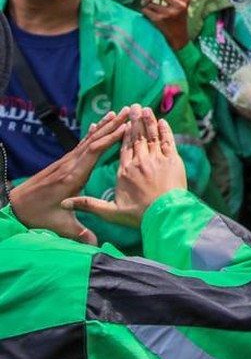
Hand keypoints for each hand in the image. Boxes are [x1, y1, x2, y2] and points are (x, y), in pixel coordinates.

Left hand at [8, 109, 129, 243]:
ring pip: (88, 139)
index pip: (93, 152)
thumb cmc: (38, 216)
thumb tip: (97, 246)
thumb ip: (80, 234)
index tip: (126, 128)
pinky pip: (81, 144)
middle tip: (128, 112)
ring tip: (117, 113)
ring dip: (104, 126)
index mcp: (72, 177)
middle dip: (112, 125)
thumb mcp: (60, 227)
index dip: (110, 139)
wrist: (14, 207)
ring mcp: (66, 162)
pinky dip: (92, 133)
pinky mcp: (63, 163)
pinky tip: (96, 125)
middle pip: (93, 140)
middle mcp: (70, 165)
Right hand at [63, 106, 187, 227]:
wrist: (165, 216)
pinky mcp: (173, 160)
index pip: (123, 147)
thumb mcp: (110, 212)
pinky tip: (163, 122)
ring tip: (146, 109)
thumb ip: (89, 204)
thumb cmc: (139, 215)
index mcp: (124, 172)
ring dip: (149, 121)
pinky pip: (168, 141)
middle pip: (137, 137)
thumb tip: (65, 203)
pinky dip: (165, 131)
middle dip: (136, 121)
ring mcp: (157, 159)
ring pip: (151, 136)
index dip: (124, 133)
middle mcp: (140, 162)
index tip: (123, 122)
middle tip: (134, 106)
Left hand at [141, 0, 191, 51]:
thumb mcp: (181, 6)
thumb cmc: (178, 21)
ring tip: (151, 12)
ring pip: (150, 2)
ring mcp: (169, 13)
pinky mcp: (160, 19)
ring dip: (147, 7)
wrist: (179, 38)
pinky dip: (145, 12)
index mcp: (185, 0)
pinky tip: (150, 17)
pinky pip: (146, 10)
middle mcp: (178, 5)